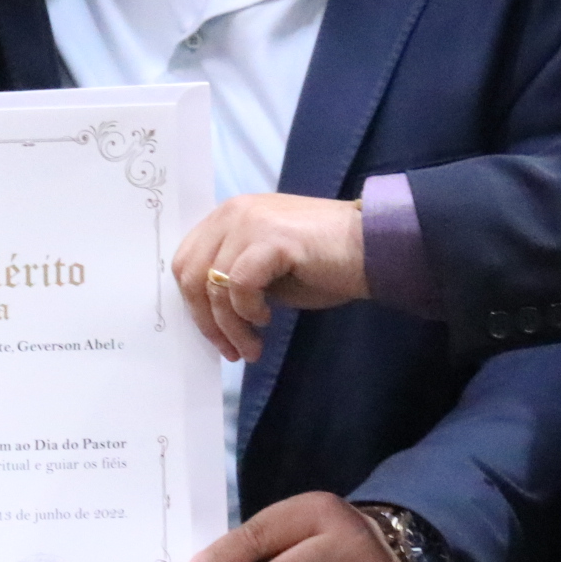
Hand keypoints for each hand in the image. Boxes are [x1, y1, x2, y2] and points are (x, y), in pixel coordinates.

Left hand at [171, 194, 369, 362]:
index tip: (216, 336)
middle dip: (206, 320)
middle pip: (190, 273)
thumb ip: (234, 276)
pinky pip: (239, 285)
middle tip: (230, 350)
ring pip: (213, 284)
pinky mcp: (271, 238)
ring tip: (252, 347)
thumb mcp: (266, 269)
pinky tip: (267, 320)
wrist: (374, 250)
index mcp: (228, 215)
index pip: (186, 260)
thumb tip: (207, 312)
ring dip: (230, 327)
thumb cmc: (325, 263)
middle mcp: (233, 211)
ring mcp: (251, 221)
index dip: (194, 305)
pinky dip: (248, 311)